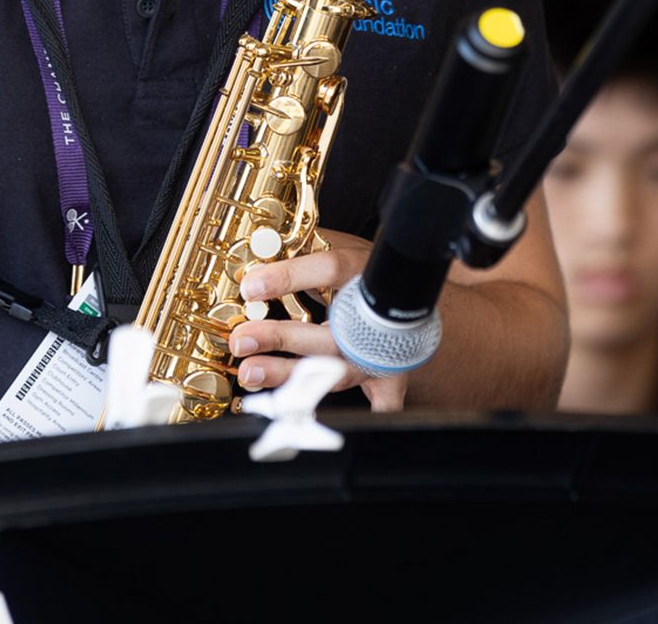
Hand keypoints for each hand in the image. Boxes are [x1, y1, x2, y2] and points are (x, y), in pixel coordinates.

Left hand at [230, 228, 407, 413]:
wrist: (416, 294)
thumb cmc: (369, 270)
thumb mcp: (343, 243)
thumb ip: (309, 241)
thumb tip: (265, 236)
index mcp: (360, 273)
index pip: (326, 270)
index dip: (288, 277)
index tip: (251, 286)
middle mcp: (369, 316)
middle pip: (325, 332)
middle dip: (279, 337)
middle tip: (240, 339)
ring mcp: (377, 352)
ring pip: (334, 370)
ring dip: (290, 374)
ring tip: (250, 372)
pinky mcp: (387, 375)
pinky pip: (382, 401)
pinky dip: (367, 413)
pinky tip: (336, 421)